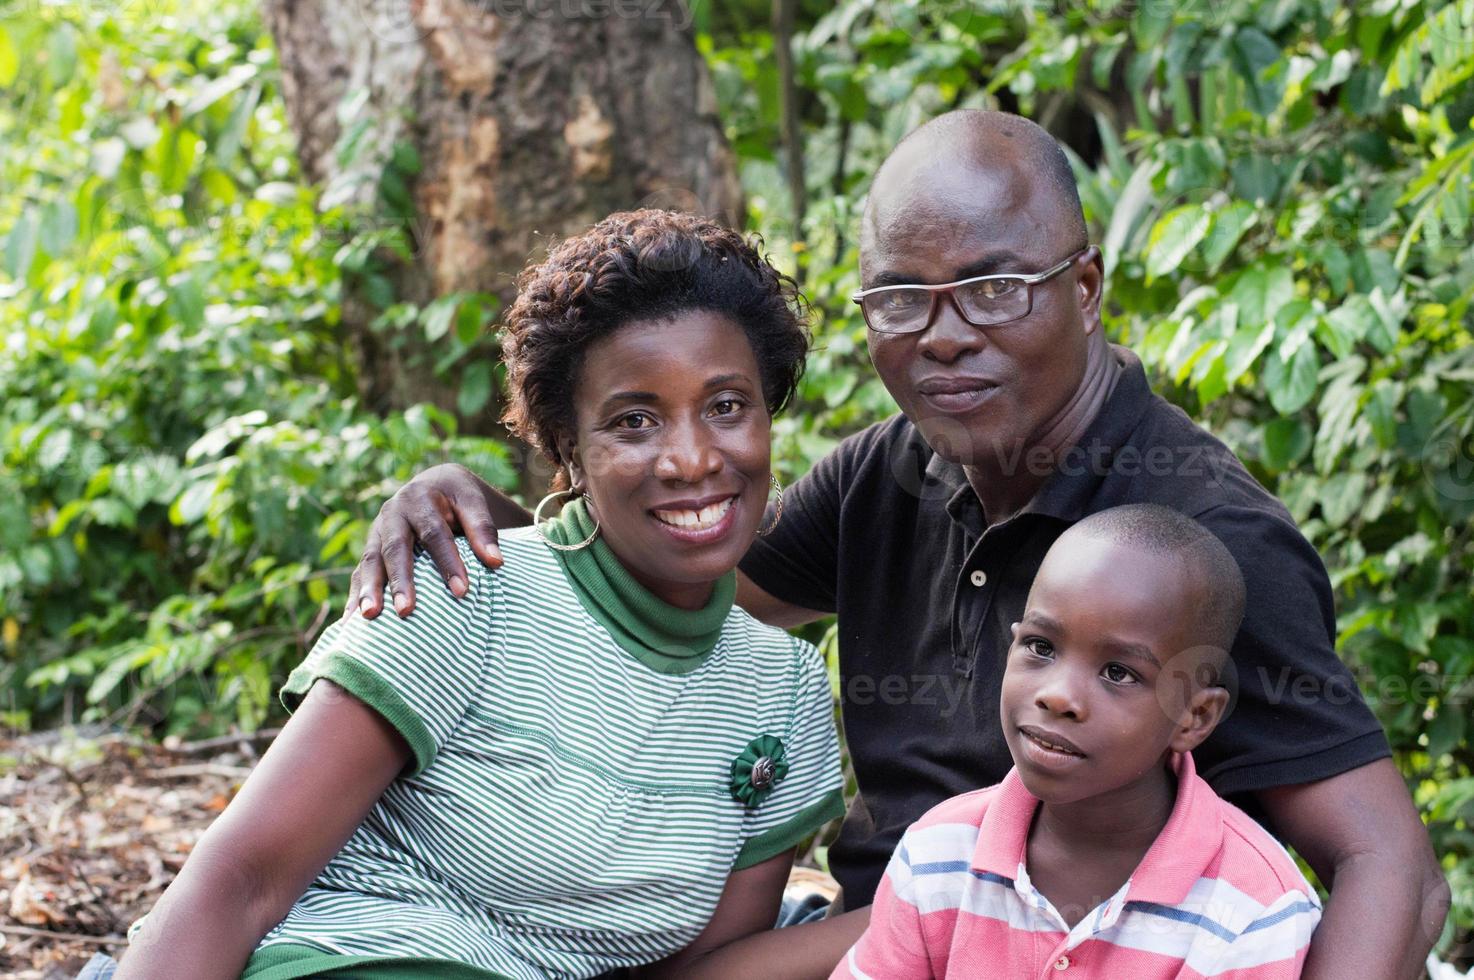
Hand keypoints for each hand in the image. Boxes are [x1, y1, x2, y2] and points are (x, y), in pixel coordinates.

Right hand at [347, 464, 513, 619]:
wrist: (434, 485)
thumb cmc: (459, 499)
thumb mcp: (473, 502)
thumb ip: (483, 529)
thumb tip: (495, 562)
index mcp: (420, 498)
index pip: (435, 533)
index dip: (447, 562)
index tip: (462, 591)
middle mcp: (393, 513)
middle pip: (395, 548)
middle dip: (400, 580)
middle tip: (406, 611)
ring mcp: (377, 531)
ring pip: (370, 560)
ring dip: (369, 589)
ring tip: (370, 616)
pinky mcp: (370, 548)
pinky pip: (359, 572)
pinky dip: (355, 596)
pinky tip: (352, 622)